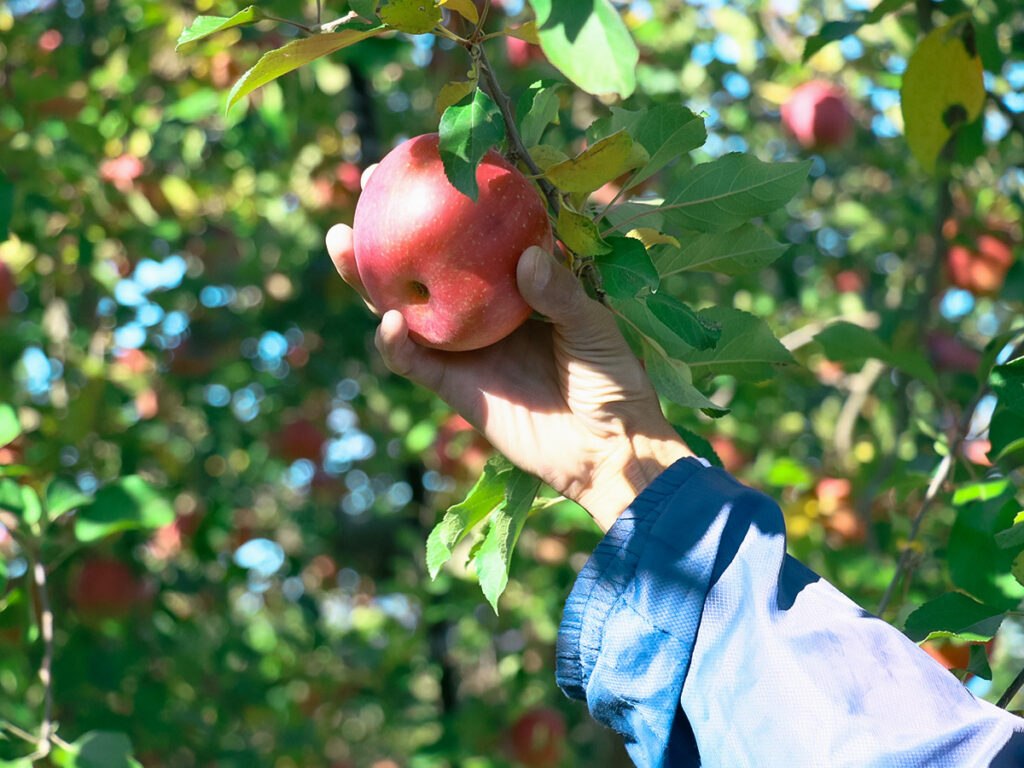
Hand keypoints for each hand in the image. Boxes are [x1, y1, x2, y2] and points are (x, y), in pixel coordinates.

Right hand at [326, 224, 691, 530]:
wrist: (608, 451)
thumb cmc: (613, 380)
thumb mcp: (595, 325)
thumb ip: (559, 291)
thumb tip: (523, 256)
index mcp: (516, 288)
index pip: (476, 238)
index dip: (450, 204)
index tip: (428, 163)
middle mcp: (482, 312)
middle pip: (425, 267)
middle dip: (388, 233)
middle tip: (363, 195)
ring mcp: (463, 349)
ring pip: (403, 308)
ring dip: (368, 280)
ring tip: (343, 245)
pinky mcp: (452, 388)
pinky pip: (411, 360)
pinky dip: (393, 342)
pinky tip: (387, 320)